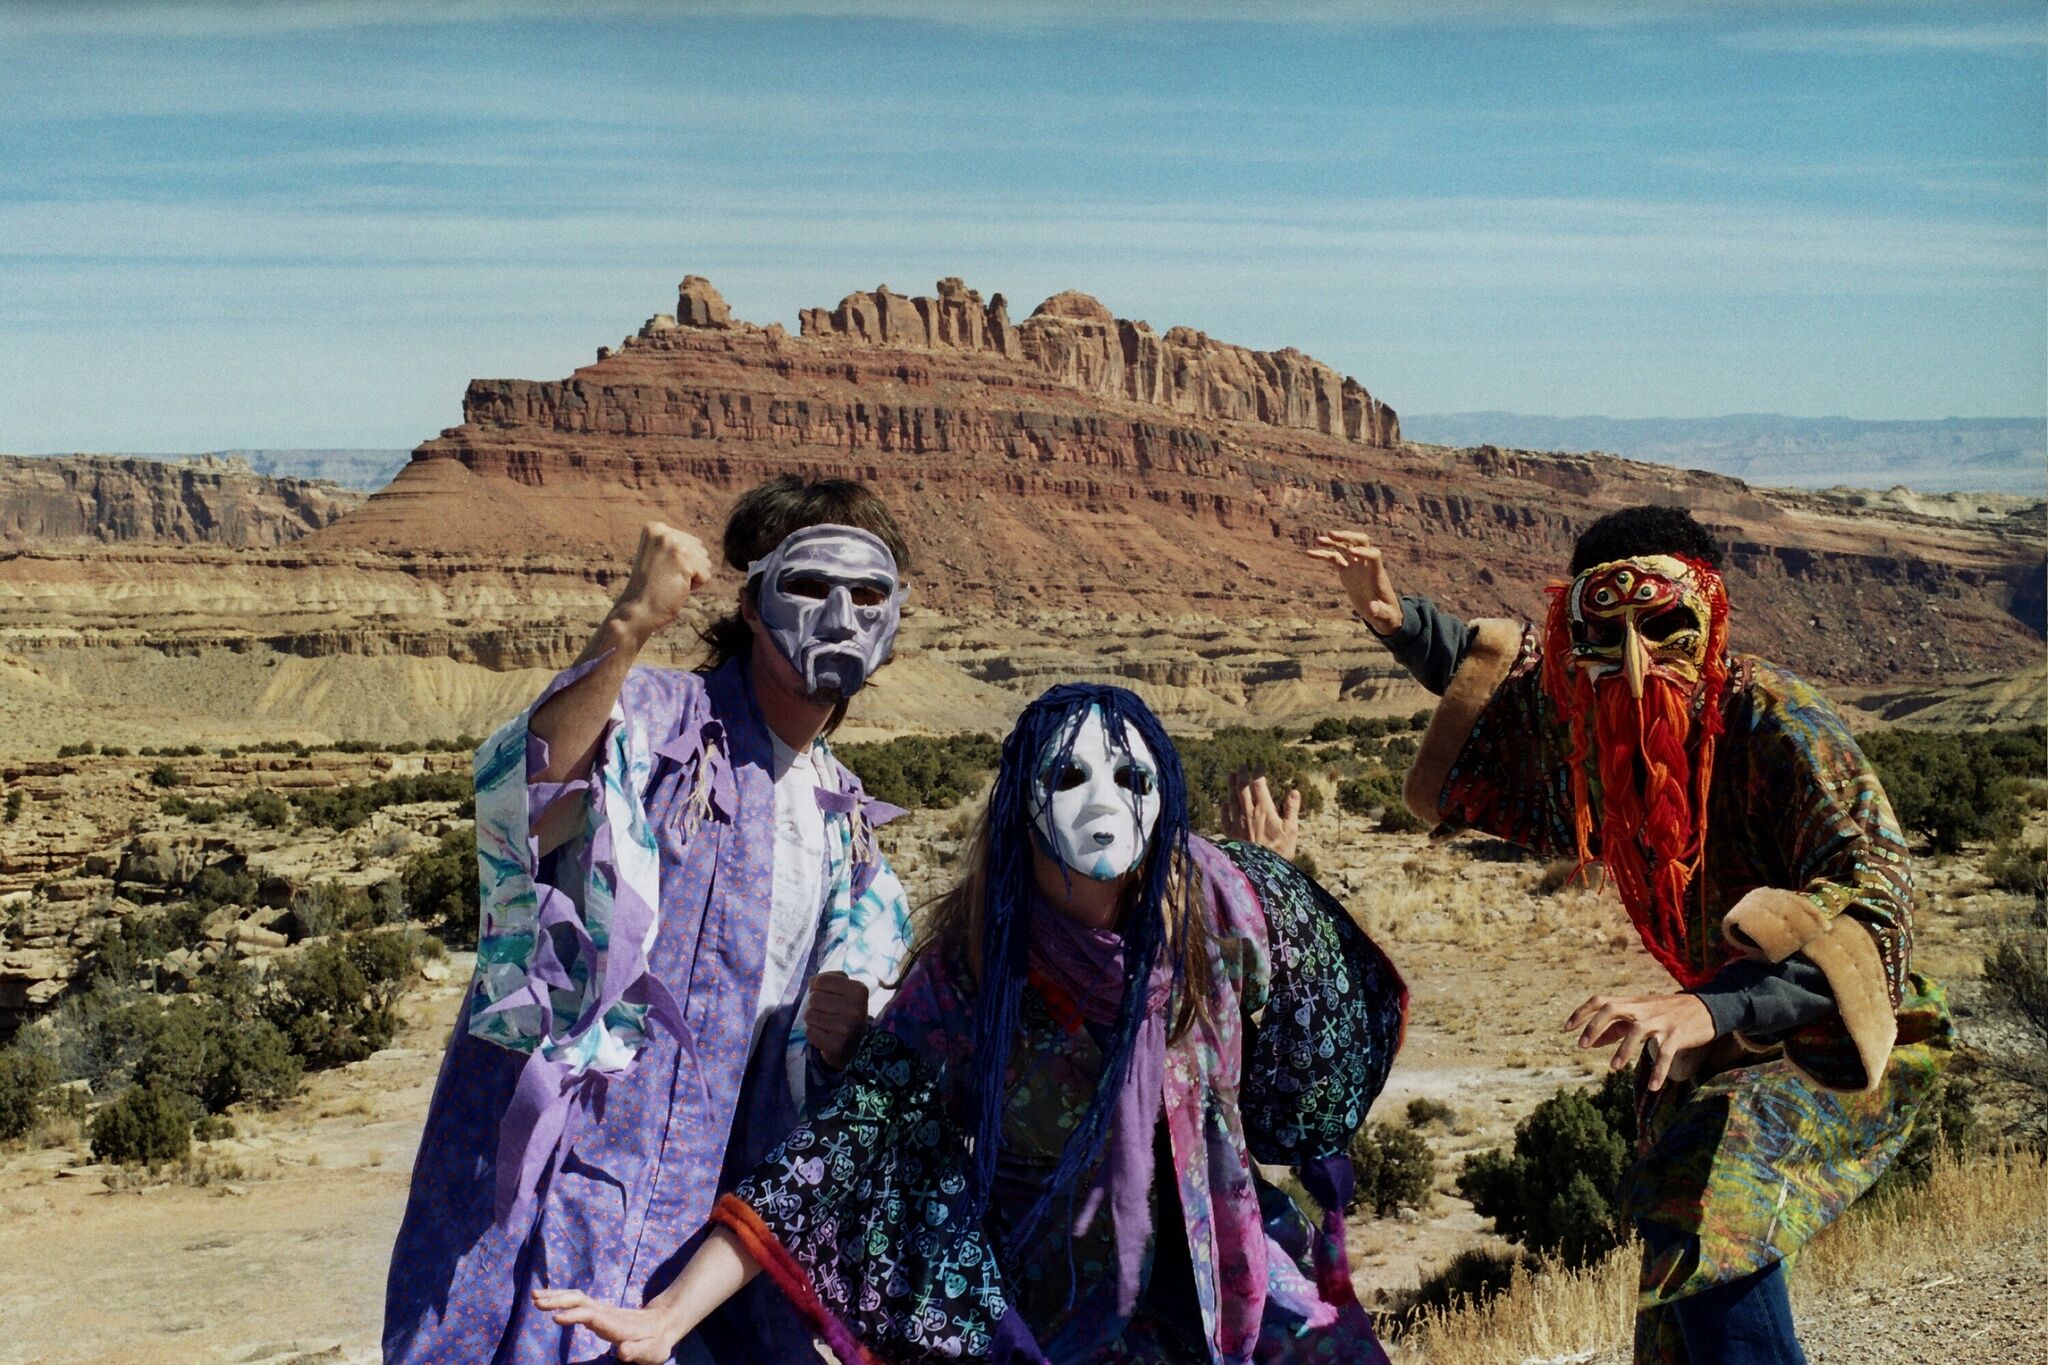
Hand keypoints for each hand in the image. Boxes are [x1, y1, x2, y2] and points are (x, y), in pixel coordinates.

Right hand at [530, 1288, 682, 1363]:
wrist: (662, 1325)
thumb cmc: (655, 1343)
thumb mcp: (650, 1351)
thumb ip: (636, 1351)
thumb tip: (622, 1352)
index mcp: (614, 1324)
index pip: (591, 1316)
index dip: (574, 1316)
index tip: (555, 1317)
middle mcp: (605, 1313)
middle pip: (580, 1301)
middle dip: (558, 1300)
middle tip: (536, 1301)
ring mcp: (601, 1310)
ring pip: (576, 1298)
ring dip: (556, 1296)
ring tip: (535, 1296)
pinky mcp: (598, 1312)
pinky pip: (577, 1302)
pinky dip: (561, 1298)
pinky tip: (548, 1299)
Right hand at [612, 522, 712, 641]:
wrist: (636, 610)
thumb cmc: (650, 588)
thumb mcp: (659, 557)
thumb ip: (675, 545)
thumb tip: (700, 544)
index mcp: (655, 528)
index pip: (691, 543)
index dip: (680, 563)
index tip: (660, 570)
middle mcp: (663, 531)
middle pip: (700, 551)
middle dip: (688, 569)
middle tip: (664, 578)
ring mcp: (673, 544)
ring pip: (704, 562)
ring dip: (691, 577)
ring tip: (669, 582)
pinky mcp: (682, 560)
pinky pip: (705, 575)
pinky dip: (694, 586)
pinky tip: (674, 587)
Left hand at [803, 970, 870, 1069]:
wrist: (853, 1044)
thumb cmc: (845, 1010)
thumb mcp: (845, 989)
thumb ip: (829, 978)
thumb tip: (813, 982)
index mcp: (859, 991)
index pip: (821, 981)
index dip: (818, 987)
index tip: (827, 994)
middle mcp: (856, 1010)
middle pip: (813, 998)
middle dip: (815, 1004)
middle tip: (826, 1011)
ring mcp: (846, 1029)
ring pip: (809, 1015)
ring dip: (813, 1019)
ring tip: (825, 1022)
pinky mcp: (836, 1045)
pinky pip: (809, 1031)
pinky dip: (813, 1032)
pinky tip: (825, 1034)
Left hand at [1222, 767, 1300, 862]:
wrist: (1261, 870)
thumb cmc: (1280, 851)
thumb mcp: (1291, 830)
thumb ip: (1292, 810)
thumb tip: (1294, 791)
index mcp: (1264, 810)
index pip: (1259, 785)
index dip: (1258, 772)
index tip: (1259, 764)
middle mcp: (1248, 813)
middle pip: (1242, 789)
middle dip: (1242, 775)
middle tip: (1242, 765)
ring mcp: (1237, 823)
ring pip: (1232, 799)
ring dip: (1231, 785)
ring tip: (1230, 774)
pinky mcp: (1231, 834)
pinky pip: (1225, 817)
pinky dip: (1224, 808)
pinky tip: (1224, 804)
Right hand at [1306, 530, 1403, 636]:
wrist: (1380, 612)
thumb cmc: (1385, 614)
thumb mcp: (1383, 615)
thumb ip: (1378, 611)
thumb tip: (1372, 610)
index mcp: (1377, 574)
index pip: (1373, 555)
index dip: (1364, 551)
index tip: (1351, 552)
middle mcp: (1366, 566)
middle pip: (1360, 542)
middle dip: (1346, 537)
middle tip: (1331, 535)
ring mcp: (1356, 567)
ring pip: (1345, 547)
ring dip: (1333, 542)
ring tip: (1319, 540)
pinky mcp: (1346, 572)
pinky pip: (1334, 559)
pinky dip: (1323, 555)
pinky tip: (1310, 553)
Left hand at [1564, 992, 1716, 1090]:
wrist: (1709, 1007)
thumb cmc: (1669, 1012)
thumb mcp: (1642, 1014)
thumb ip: (1616, 1026)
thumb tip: (1591, 1040)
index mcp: (1633, 1003)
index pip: (1600, 1000)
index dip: (1581, 1013)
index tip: (1566, 1029)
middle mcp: (1644, 1008)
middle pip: (1613, 1008)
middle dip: (1595, 1026)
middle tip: (1583, 1046)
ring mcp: (1661, 1021)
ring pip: (1638, 1030)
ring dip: (1624, 1049)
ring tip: (1614, 1068)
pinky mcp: (1679, 1034)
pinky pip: (1666, 1053)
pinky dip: (1659, 1070)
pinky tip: (1654, 1087)